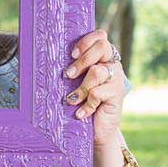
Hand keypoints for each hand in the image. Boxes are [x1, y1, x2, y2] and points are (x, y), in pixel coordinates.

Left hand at [64, 29, 125, 147]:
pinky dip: (86, 104)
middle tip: (68, 75)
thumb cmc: (81, 103)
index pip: (100, 37)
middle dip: (82, 60)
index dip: (86, 42)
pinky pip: (97, 93)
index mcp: (103, 58)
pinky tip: (81, 113)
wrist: (97, 129)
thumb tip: (50, 59)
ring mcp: (117, 79)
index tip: (71, 54)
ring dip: (81, 88)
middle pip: (102, 47)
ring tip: (72, 100)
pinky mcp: (117, 94)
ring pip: (97, 72)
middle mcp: (113, 65)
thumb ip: (72, 69)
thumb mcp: (75, 83)